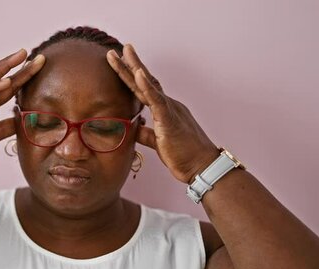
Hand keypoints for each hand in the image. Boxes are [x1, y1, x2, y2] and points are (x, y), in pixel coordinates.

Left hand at [106, 44, 219, 183]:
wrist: (202, 166)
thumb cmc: (184, 156)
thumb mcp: (158, 142)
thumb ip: (146, 133)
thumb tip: (134, 126)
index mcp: (165, 110)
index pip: (146, 90)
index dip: (132, 77)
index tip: (121, 63)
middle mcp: (168, 105)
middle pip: (145, 81)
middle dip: (129, 65)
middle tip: (115, 51)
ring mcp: (169, 110)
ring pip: (148, 85)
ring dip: (133, 68)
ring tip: (123, 52)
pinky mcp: (169, 119)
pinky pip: (157, 100)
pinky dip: (147, 86)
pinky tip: (138, 74)